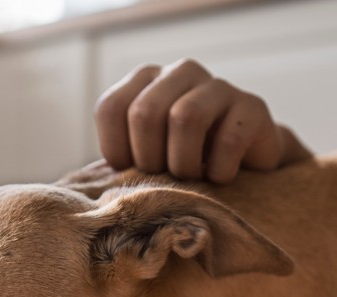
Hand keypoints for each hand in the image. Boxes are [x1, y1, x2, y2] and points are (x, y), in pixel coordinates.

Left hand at [94, 59, 311, 183]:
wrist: (245, 165)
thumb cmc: (184, 162)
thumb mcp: (145, 157)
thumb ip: (119, 159)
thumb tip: (85, 185)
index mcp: (146, 80)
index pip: (111, 108)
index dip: (117, 150)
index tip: (132, 170)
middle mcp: (179, 73)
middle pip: (146, 112)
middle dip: (150, 158)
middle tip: (165, 176)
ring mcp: (218, 85)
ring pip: (185, 117)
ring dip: (184, 164)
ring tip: (193, 177)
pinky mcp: (251, 106)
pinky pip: (227, 139)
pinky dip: (219, 170)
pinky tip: (221, 177)